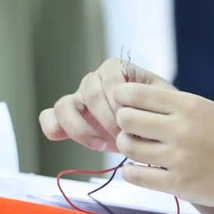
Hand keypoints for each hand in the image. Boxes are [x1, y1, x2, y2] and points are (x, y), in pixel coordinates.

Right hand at [39, 57, 171, 152]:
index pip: (110, 79)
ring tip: (100, 145)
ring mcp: (78, 98)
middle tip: (123, 139)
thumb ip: (156, 101)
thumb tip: (142, 110)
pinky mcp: (67, 117)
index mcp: (116, 69)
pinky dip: (53, 127)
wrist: (152, 130)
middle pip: (88, 93)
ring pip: (64, 105)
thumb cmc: (159, 115)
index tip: (132, 124)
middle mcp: (94, 79)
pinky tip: (64, 139)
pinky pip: (49, 117)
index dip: (119, 103)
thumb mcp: (164, 103)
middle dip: (105, 119)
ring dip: (80, 127)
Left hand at [110, 81, 213, 209]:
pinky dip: (131, 171)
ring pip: (128, 147)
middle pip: (125, 120)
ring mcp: (179, 158)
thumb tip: (129, 100)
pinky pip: (135, 175)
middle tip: (131, 129)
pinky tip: (139, 169)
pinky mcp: (178, 184)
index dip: (121, 98)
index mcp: (188, 105)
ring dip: (127, 147)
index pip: (134, 95)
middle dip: (123, 123)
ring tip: (137, 148)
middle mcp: (181, 129)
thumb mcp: (205, 108)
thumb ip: (171, 105)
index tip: (122, 104)